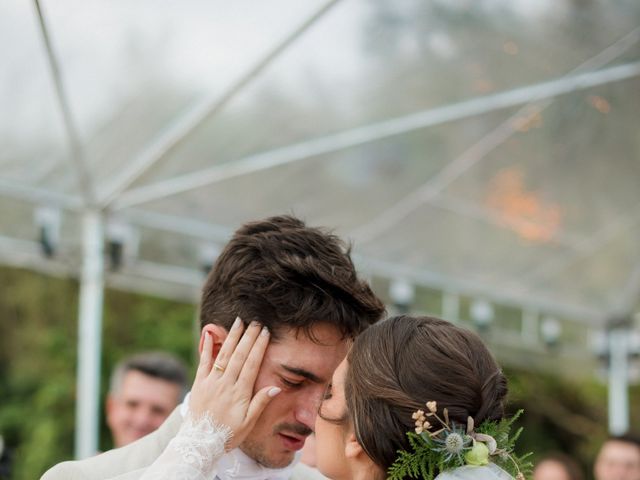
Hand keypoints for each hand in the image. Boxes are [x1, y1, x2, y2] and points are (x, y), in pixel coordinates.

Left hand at [189, 318, 280, 449]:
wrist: (199, 443)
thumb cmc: (227, 434)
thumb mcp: (248, 423)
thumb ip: (260, 403)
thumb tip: (276, 387)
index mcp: (240, 392)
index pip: (252, 363)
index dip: (259, 346)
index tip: (265, 332)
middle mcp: (225, 383)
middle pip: (239, 355)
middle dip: (248, 336)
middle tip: (255, 321)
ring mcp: (211, 382)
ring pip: (223, 354)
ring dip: (232, 336)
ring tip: (239, 321)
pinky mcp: (199, 383)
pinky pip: (203, 362)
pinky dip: (207, 347)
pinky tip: (211, 334)